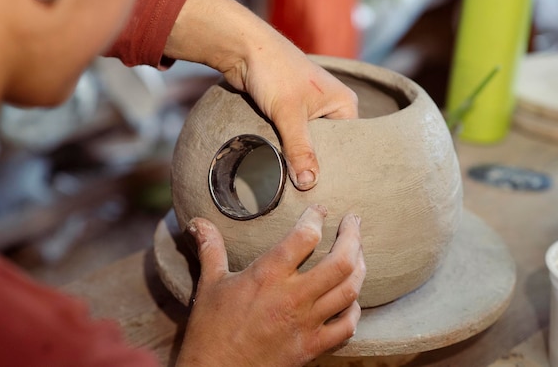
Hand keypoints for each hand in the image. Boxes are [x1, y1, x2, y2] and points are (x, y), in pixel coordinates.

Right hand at [174, 205, 364, 366]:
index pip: (304, 236)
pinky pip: (347, 326)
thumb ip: (210, 248)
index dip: (316, 217)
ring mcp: (306, 323)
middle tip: (354, 222)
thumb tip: (198, 222)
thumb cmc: (210, 329)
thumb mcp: (210, 283)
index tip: (319, 211)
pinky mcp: (312, 347)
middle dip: (353, 236)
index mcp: (267, 276)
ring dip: (360, 267)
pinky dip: (354, 309)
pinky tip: (351, 299)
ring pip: (350, 290)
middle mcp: (292, 297)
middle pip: (340, 261)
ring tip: (358, 253)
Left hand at [225, 41, 358, 190]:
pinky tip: (279, 164)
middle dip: (313, 163)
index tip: (324, 189)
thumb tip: (308, 183)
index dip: (335, 167)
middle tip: (305, 189)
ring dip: (296, 156)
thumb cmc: (274, 71)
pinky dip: (284, 147)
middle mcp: (331, 107)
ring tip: (291, 181)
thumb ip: (300, 149)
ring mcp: (309, 110)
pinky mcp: (289, 112)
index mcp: (344, 105)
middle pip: (327, 147)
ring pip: (306, 143)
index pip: (347, 146)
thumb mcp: (289, 114)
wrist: (243, 48)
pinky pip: (291, 137)